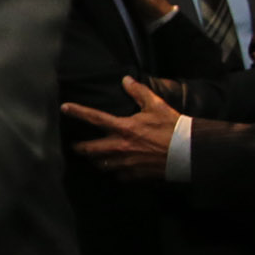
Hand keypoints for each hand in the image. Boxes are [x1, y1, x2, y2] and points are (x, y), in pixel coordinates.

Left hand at [59, 77, 180, 181]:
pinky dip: (114, 172)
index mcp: (124, 128)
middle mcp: (120, 147)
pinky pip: (117, 176)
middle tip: (75, 145)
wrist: (189, 151)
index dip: (77, 112)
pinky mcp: (134, 175)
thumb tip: (126, 79)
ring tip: (94, 157)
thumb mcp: (156, 105)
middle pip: (89, 150)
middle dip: (79, 148)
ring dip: (96, 160)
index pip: (94, 118)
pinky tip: (116, 168)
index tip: (64, 108)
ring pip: (101, 165)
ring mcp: (126, 163)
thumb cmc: (173, 127)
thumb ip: (138, 92)